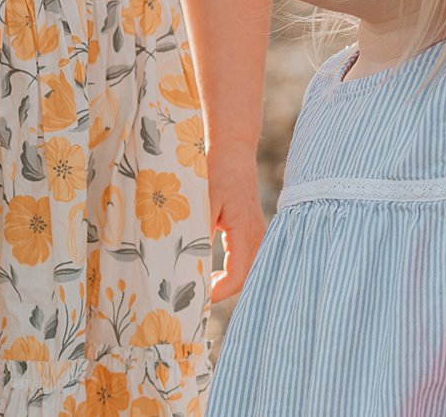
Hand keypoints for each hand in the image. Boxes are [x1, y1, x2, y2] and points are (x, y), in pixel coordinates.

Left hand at [207, 146, 263, 301]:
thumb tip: (188, 263)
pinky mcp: (251, 229)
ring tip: (199, 286)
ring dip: (225, 282)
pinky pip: (244, 259)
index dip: (217, 292)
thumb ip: (199, 232)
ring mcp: (257, 234)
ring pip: (246, 271)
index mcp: (246, 234)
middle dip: (221, 291)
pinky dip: (229, 271)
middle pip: (245, 279)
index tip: (195, 297)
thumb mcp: (203, 201)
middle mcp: (257, 237)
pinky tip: (209, 272)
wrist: (232, 147)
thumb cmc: (216, 171)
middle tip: (194, 296)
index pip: (238, 277)